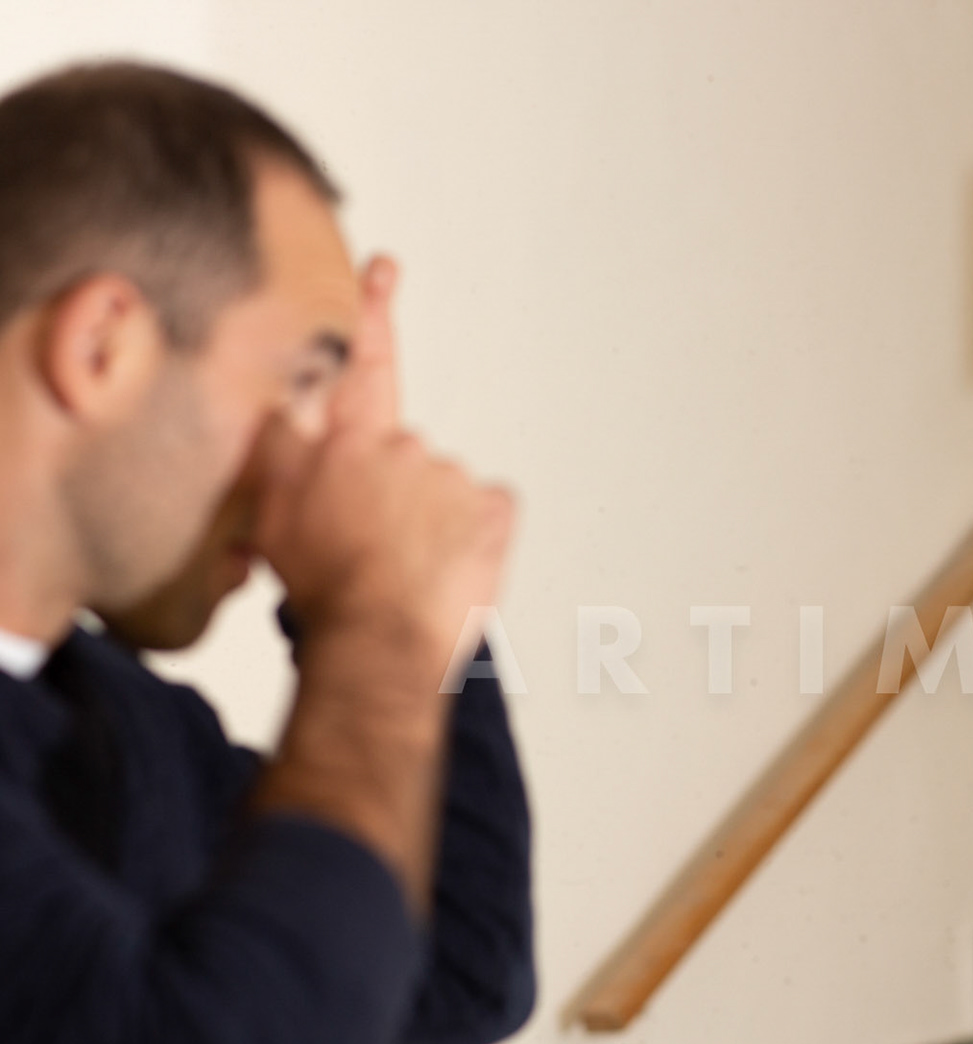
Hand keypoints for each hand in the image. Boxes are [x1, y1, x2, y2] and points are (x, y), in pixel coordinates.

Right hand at [252, 255, 514, 666]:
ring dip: (428, 522)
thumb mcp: (272, 515)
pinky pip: (489, 514)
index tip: (385, 268)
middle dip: (388, 493)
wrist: (379, 641)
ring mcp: (456, 481)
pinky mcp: (496, 515)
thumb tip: (281, 410)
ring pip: (442, 491)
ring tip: (404, 569)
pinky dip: (474, 536)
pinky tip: (447, 566)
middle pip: (399, 454)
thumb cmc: (326, 590)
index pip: (361, 363)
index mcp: (349, 443)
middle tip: (367, 548)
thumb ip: (277, 451)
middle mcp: (408, 448)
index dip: (373, 312)